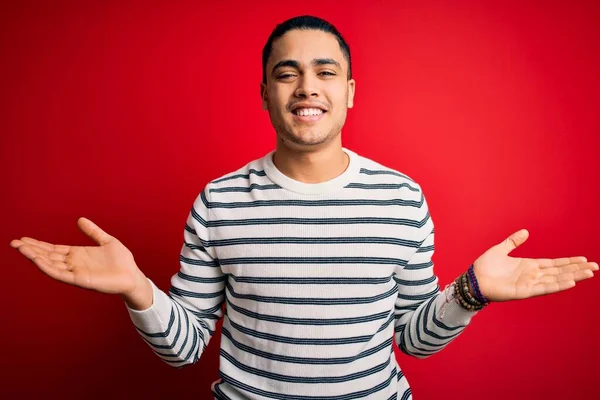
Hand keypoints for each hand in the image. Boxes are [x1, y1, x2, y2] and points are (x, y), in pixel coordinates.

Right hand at [10, 217, 146, 297]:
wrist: (133, 275)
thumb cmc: (122, 261)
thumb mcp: (106, 241)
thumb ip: (93, 231)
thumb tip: (80, 219)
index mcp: (78, 254)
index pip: (53, 249)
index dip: (38, 244)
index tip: (23, 239)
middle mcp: (73, 263)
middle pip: (48, 256)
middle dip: (31, 249)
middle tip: (14, 242)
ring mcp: (75, 272)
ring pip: (50, 264)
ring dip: (35, 257)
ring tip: (21, 248)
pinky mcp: (80, 280)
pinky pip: (60, 274)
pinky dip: (47, 267)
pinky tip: (37, 260)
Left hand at [473, 229, 597, 301]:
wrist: (473, 280)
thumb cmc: (484, 267)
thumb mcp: (500, 250)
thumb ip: (513, 242)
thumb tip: (525, 232)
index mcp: (528, 266)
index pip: (554, 264)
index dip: (568, 262)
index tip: (584, 259)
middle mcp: (532, 275)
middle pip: (559, 272)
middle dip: (577, 269)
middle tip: (595, 267)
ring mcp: (529, 284)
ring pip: (556, 280)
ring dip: (572, 276)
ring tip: (589, 273)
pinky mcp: (524, 292)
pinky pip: (544, 288)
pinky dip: (557, 285)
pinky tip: (570, 282)